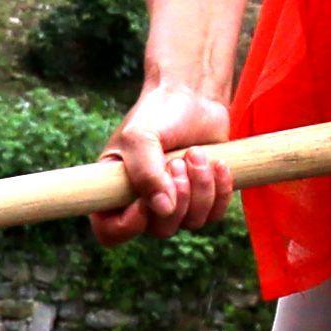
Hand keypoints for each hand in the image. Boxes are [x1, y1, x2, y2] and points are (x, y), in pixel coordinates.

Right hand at [99, 78, 234, 241]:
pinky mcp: (202, 199)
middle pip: (160, 230)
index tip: (145, 201)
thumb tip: (164, 209)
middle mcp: (143, 204)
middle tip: (178, 162)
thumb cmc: (157, 114)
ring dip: (200, 188)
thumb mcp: (140, 137)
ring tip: (196, 154)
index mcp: (115, 191)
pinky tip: (219, 164)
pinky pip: (214, 215)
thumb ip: (146, 173)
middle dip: (177, 196)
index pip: (111, 232)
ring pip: (191, 223)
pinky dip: (220, 191)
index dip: (129, 226)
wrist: (192, 97)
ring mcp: (174, 204)